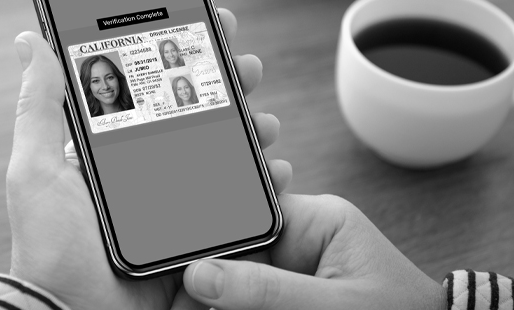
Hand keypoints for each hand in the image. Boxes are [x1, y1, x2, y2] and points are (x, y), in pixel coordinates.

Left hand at [7, 8, 291, 309]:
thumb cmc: (51, 246)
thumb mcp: (36, 169)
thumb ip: (39, 106)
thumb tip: (32, 42)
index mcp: (118, 142)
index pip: (156, 83)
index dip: (183, 50)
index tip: (205, 21)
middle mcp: (152, 161)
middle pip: (199, 108)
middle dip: (228, 80)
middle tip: (245, 64)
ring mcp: (180, 193)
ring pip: (226, 146)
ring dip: (251, 125)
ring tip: (262, 120)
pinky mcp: (202, 226)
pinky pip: (240, 195)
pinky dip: (262, 179)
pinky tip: (273, 169)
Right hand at [183, 194, 446, 309]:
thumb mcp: (335, 305)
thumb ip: (269, 290)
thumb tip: (202, 276)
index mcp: (317, 220)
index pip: (251, 211)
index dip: (211, 228)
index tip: (178, 247)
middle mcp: (300, 240)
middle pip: (236, 247)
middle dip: (207, 269)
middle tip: (178, 289)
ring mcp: (292, 271)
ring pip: (237, 277)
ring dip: (214, 292)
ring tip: (187, 302)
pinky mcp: (289, 296)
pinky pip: (250, 296)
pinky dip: (229, 304)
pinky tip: (207, 307)